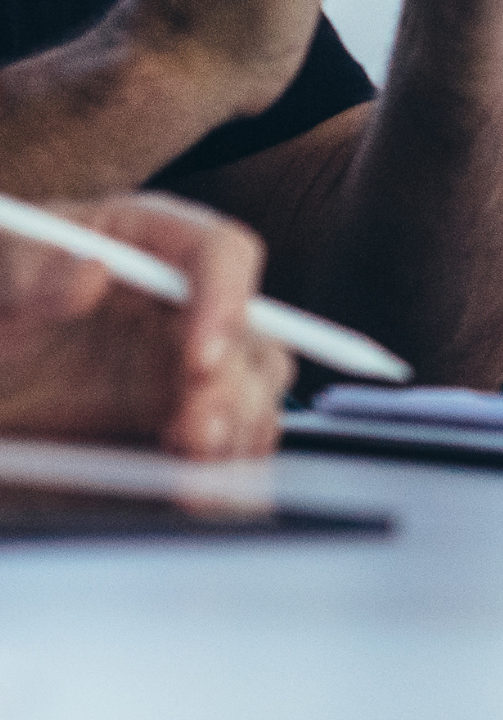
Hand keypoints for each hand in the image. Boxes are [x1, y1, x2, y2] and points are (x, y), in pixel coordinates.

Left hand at [0, 195, 290, 458]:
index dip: (227, 301)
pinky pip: (233, 431)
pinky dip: (228, 457)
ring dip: (238, 423)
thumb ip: (30, 268)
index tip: (201, 359)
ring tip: (194, 456)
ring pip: (255, 386)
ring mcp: (186, 357)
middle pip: (252, 330)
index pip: (222, 253)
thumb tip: (89, 273)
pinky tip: (196, 478)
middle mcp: (187, 297)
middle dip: (236, 385)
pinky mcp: (179, 411)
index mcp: (153, 240)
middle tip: (195, 428)